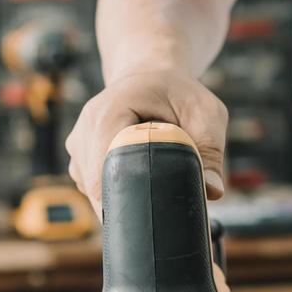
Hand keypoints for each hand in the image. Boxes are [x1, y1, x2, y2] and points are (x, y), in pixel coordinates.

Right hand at [65, 67, 227, 212]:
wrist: (150, 77)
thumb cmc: (179, 94)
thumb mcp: (206, 113)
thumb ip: (211, 151)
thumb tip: (212, 191)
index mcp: (110, 111)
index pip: (108, 164)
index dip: (127, 193)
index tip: (152, 213)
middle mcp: (86, 129)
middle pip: (98, 186)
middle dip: (129, 202)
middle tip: (163, 214)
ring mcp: (79, 147)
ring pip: (95, 193)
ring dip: (123, 199)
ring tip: (152, 187)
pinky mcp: (81, 162)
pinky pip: (95, 191)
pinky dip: (118, 195)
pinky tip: (139, 183)